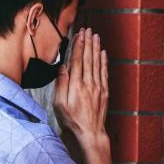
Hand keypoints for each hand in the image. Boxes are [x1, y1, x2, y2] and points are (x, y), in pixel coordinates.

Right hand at [53, 27, 108, 141]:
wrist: (90, 133)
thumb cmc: (72, 120)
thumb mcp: (59, 104)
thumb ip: (61, 84)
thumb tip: (62, 67)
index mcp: (76, 85)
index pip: (77, 60)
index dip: (78, 45)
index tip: (79, 34)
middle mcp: (88, 83)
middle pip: (88, 58)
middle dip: (87, 42)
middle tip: (87, 30)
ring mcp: (98, 87)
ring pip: (97, 63)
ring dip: (96, 48)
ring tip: (95, 36)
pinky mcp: (104, 91)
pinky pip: (104, 72)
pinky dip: (104, 61)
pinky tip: (103, 53)